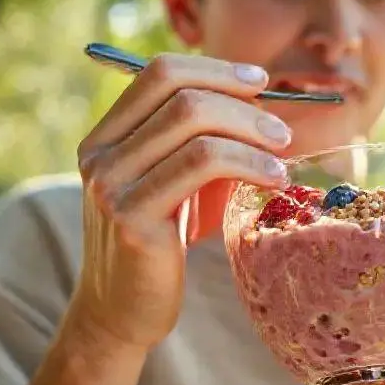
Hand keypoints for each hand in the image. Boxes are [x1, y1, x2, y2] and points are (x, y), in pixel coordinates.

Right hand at [71, 53, 291, 348]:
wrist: (123, 314)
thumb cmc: (165, 243)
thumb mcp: (181, 182)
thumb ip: (205, 141)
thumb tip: (264, 103)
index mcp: (106, 136)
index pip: (159, 72)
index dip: (215, 70)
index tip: (260, 83)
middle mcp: (100, 153)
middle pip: (180, 91)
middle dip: (242, 103)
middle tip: (282, 132)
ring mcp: (111, 184)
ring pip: (193, 123)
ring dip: (252, 132)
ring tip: (284, 156)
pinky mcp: (133, 218)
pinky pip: (201, 164)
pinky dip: (249, 162)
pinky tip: (274, 180)